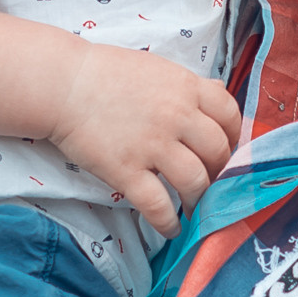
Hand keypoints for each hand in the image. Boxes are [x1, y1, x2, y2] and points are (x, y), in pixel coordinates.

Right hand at [49, 46, 241, 235]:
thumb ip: (188, 84)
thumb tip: (218, 95)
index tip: (227, 150)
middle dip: (220, 172)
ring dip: (200, 201)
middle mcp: (177, 116)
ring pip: (196, 182)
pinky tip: (170, 228)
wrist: (63, 84)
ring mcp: (152, 145)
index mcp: (186, 88)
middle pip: (218, 152)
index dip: (234, 137)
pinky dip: (169, 222)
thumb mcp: (157, 68)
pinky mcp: (126, 170)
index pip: (230, 115)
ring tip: (194, 209)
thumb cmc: (107, 73)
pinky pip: (159, 206)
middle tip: (212, 182)